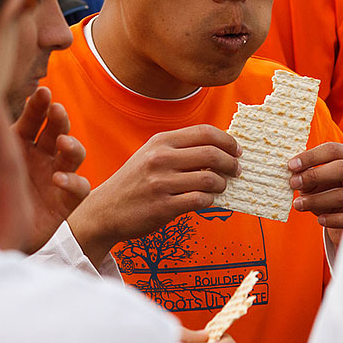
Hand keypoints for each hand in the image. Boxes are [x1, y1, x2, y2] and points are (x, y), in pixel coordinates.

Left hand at [13, 86, 90, 253]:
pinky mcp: (65, 201)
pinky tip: (59, 180)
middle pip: (57, 128)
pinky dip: (73, 181)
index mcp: (20, 143)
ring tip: (62, 143)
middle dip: (58, 116)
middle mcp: (41, 156)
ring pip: (73, 152)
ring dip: (71, 144)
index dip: (38, 105)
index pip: (33, 118)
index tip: (40, 92)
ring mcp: (55, 176)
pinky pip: (80, 188)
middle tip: (55, 109)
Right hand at [68, 125, 239, 266]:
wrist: (105, 210)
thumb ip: (180, 149)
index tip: (237, 150)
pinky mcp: (163, 206)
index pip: (205, 132)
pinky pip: (200, 200)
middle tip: (237, 170)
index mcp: (160, 141)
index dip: (228, 141)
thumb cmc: (134, 183)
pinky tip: (206, 201)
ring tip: (221, 187)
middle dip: (232, 163)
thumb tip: (219, 148)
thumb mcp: (151, 155)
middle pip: (212, 153)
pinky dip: (210, 201)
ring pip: (210, 178)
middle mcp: (161, 158)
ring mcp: (161, 182)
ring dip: (222, 184)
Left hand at [289, 142, 342, 244]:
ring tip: (298, 204)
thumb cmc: (332, 187)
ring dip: (317, 199)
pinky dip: (332, 219)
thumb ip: (308, 173)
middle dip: (314, 176)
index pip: (333, 149)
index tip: (291, 165)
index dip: (310, 156)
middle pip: (342, 168)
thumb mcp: (321, 177)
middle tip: (293, 183)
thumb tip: (294, 175)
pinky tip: (320, 219)